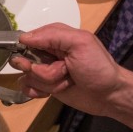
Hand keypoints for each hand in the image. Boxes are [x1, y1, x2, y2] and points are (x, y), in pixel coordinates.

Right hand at [10, 23, 124, 115]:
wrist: (109, 96)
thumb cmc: (98, 67)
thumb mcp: (80, 43)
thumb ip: (52, 35)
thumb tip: (23, 37)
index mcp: (55, 37)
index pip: (28, 38)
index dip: (29, 49)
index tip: (42, 58)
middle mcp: (47, 52)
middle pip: (24, 59)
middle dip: (41, 69)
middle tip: (62, 71)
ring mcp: (44, 70)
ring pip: (26, 75)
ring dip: (46, 82)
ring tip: (66, 81)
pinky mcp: (44, 86)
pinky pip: (26, 88)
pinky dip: (38, 92)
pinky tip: (52, 93)